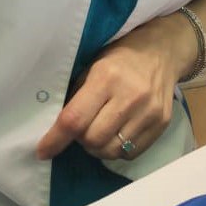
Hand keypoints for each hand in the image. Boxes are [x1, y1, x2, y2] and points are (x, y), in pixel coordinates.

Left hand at [36, 13, 190, 161]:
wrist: (162, 51)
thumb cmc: (120, 56)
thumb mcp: (92, 65)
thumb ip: (77, 95)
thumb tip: (57, 126)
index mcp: (106, 78)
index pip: (75, 119)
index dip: (56, 139)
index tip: (43, 151)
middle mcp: (129, 97)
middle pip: (93, 140)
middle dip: (80, 140)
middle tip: (81, 128)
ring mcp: (148, 113)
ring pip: (112, 151)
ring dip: (98, 148)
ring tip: (98, 132)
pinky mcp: (162, 124)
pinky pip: (131, 153)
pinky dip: (117, 150)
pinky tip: (116, 133)